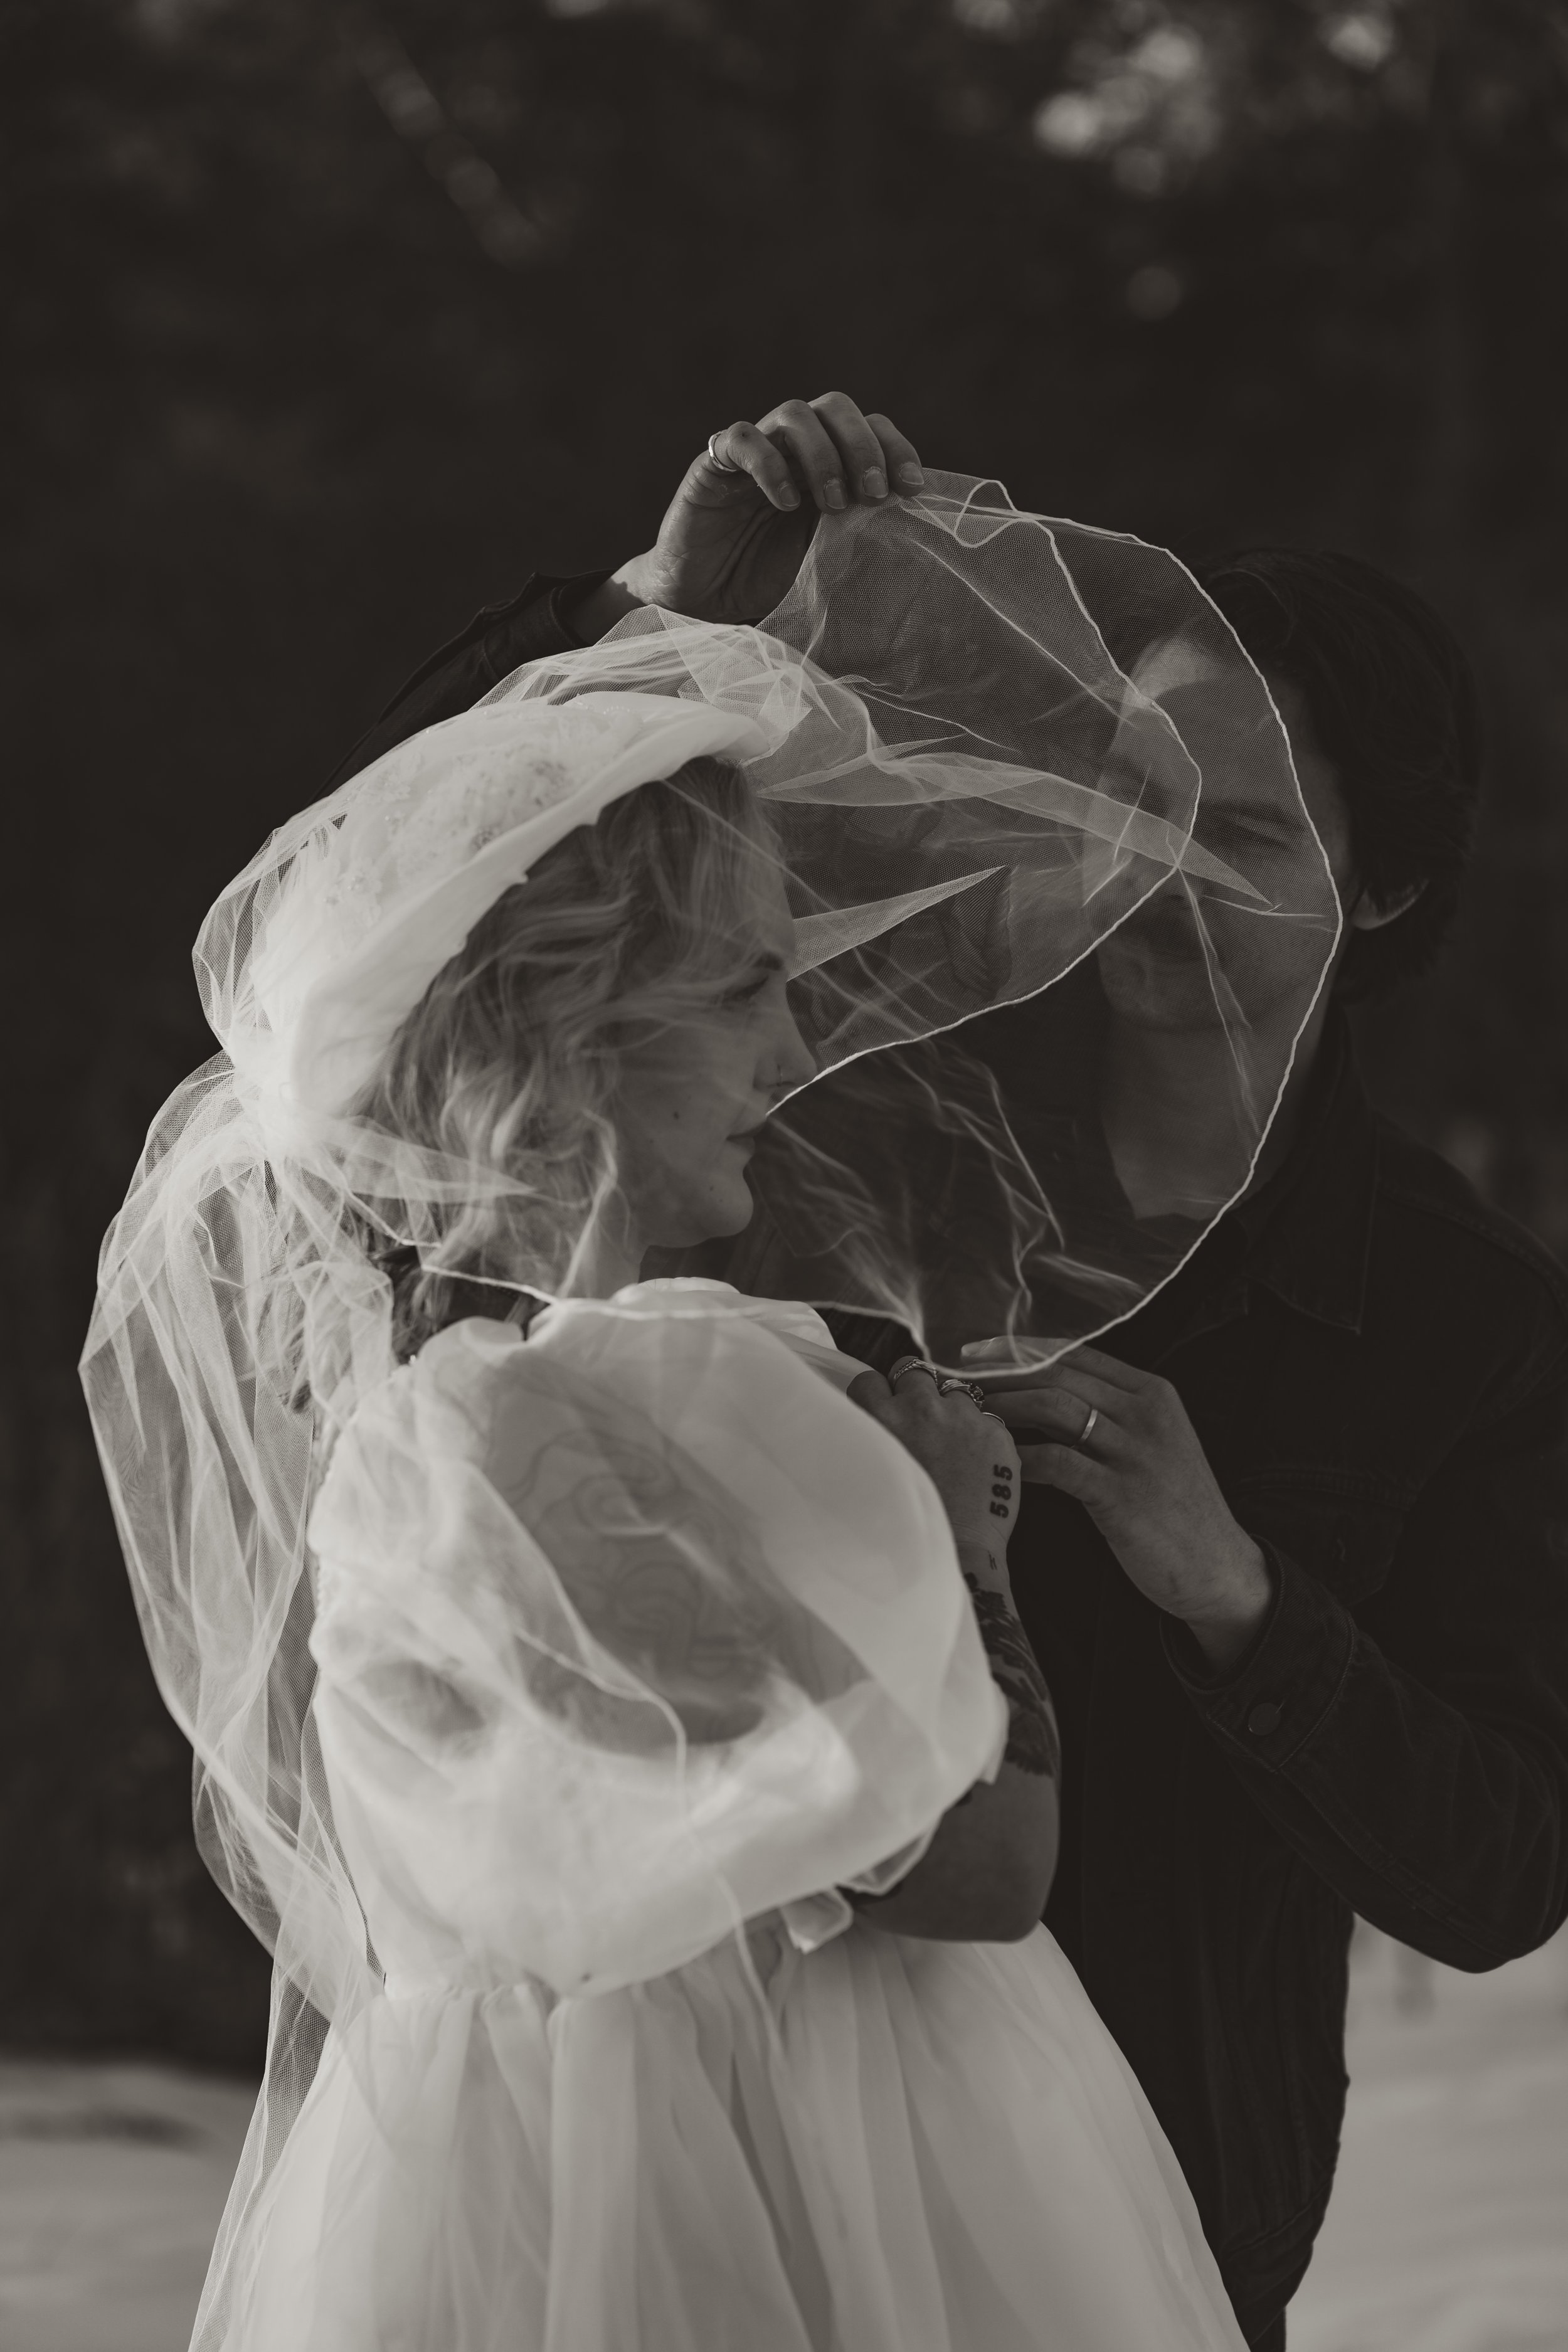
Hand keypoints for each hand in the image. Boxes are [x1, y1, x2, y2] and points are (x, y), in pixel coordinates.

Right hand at [570, 393, 924, 637]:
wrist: (702, 605)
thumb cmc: (766, 583)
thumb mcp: (827, 559)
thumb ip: (860, 533)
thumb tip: (913, 529)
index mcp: (827, 465)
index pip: (870, 428)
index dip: (895, 448)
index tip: (913, 488)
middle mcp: (793, 450)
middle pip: (836, 408)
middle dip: (864, 445)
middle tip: (875, 492)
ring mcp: (754, 453)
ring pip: (794, 414)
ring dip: (823, 453)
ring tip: (833, 503)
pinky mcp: (714, 465)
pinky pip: (743, 439)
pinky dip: (770, 464)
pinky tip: (784, 502)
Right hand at [847, 1364, 1020, 1557]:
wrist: (956, 1553)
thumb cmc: (903, 1526)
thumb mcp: (869, 1478)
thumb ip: (869, 1443)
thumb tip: (871, 1427)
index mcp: (882, 1418)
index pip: (870, 1379)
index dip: (878, 1394)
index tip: (883, 1409)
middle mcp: (921, 1407)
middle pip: (913, 1371)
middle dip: (914, 1389)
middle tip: (919, 1418)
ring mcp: (962, 1416)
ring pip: (954, 1391)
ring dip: (950, 1408)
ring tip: (952, 1441)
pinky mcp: (995, 1432)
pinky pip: (986, 1418)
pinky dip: (980, 1434)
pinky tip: (976, 1462)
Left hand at [978, 1345, 1273, 1674]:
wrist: (1217, 1567)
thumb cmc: (1175, 1508)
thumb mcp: (1153, 1445)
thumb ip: (1112, 1414)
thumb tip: (1044, 1393)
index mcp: (1153, 1393)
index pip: (1076, 1354)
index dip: (1021, 1350)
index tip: (976, 1353)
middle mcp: (1146, 1413)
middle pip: (1059, 1373)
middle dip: (1001, 1373)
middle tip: (957, 1380)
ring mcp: (1136, 1452)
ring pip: (1054, 1407)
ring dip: (1003, 1407)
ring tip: (968, 1415)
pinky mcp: (1122, 1494)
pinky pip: (1058, 1462)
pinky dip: (1023, 1457)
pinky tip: (996, 1461)